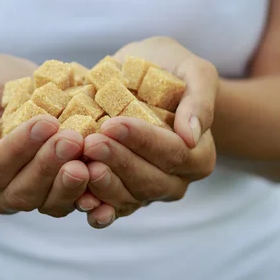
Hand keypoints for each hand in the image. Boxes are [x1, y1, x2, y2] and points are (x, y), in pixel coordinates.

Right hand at [0, 54, 94, 217]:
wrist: (24, 92)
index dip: (17, 149)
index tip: (45, 123)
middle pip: (20, 192)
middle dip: (48, 166)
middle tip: (72, 140)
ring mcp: (32, 198)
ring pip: (49, 204)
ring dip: (69, 184)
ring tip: (88, 160)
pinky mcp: (61, 196)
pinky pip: (74, 204)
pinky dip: (90, 197)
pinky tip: (102, 178)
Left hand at [77, 37, 218, 227]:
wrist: (142, 77)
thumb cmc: (169, 70)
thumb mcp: (194, 71)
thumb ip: (200, 101)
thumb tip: (191, 136)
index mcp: (199, 156)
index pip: (173, 153)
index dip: (142, 141)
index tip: (113, 124)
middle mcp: (176, 181)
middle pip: (149, 180)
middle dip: (118, 162)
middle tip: (91, 143)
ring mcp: (148, 193)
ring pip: (128, 199)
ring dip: (103, 186)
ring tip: (80, 168)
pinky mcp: (122, 197)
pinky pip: (111, 209)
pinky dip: (95, 209)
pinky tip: (79, 200)